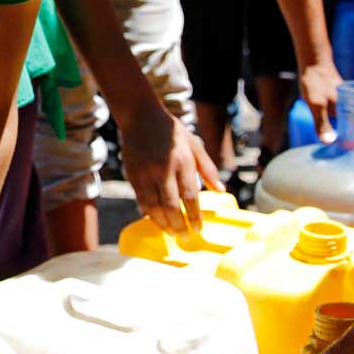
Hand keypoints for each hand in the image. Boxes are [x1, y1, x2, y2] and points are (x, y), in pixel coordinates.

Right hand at [120, 105, 220, 235]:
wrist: (141, 116)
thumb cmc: (172, 131)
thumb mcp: (195, 145)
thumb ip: (208, 169)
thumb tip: (220, 191)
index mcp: (183, 162)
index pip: (190, 196)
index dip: (194, 216)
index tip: (198, 229)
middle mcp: (163, 169)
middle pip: (171, 205)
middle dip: (179, 224)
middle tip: (184, 237)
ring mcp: (146, 173)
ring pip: (153, 206)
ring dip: (162, 223)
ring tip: (170, 233)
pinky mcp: (133, 175)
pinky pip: (141, 199)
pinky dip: (149, 213)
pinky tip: (156, 220)